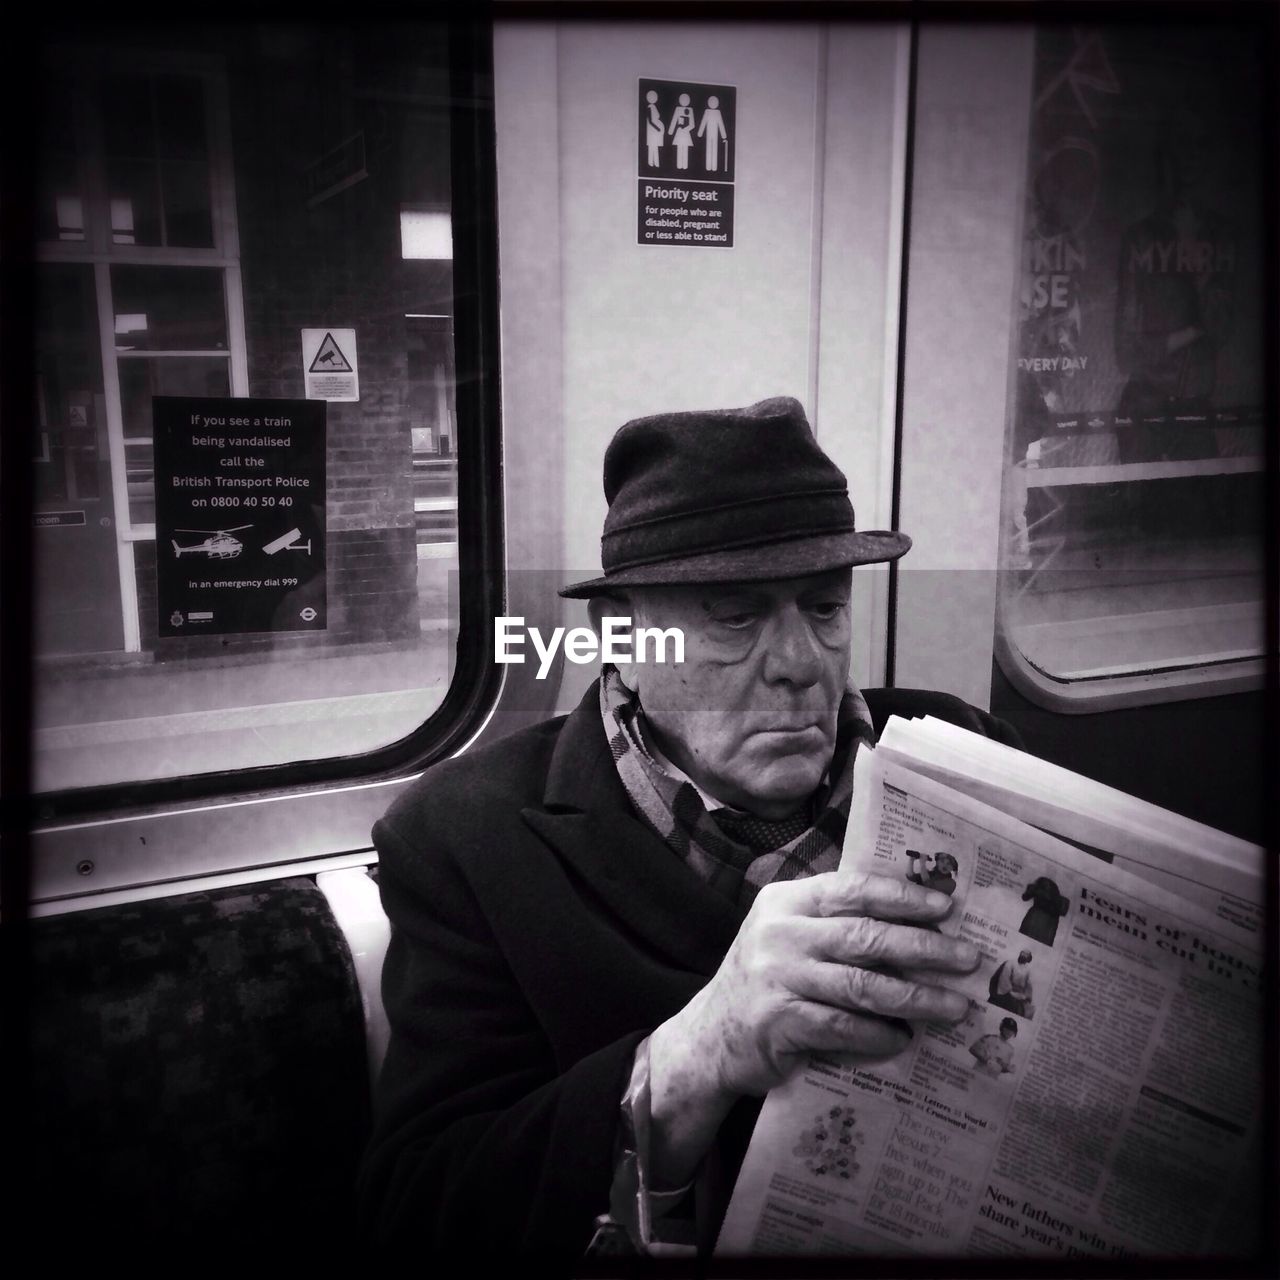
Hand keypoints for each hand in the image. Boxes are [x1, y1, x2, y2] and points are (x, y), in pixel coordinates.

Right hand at [647, 872, 979, 1183]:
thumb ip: (832, 922)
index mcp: (785, 902)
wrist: (710, 1036)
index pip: (851, 890)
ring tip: (954, 1006)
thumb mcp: (787, 934)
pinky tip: (904, 1039)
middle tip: (967, 958)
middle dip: (923, 948)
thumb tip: (916, 921)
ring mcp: (776, 978)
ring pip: (861, 986)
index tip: (946, 908)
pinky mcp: (779, 1023)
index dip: (901, 898)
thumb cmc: (766, 979)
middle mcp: (779, 934)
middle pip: (864, 937)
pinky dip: (879, 1035)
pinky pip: (842, 1027)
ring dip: (915, 998)